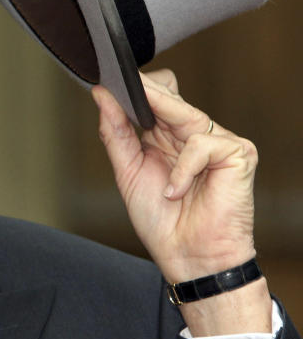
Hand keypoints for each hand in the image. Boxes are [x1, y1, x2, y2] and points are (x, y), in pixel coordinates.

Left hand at [93, 70, 270, 334]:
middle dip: (143, 94)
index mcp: (167, 136)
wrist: (189, 258)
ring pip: (185, 112)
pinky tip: (175, 191)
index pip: (157, 95)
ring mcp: (217, 142)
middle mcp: (192, 133)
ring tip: (156, 168)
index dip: (136, 87)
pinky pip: (201, 143)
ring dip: (161, 134)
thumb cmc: (162, 221)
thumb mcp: (127, 171)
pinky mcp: (237, 153)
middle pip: (169, 95)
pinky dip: (182, 169)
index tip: (106, 79)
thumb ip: (115, 132)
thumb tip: (101, 95)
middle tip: (120, 85)